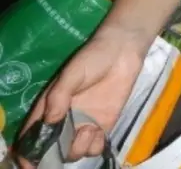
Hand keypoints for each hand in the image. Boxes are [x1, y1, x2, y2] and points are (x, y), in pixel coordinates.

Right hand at [13, 27, 144, 165]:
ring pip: (73, 151)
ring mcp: (84, 123)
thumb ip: (59, 96)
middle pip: (52, 148)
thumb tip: (49, 122)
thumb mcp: (72, 73)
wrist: (123, 51)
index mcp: (49, 106)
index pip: (33, 133)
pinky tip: (100, 132)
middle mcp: (64, 119)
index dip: (29, 150)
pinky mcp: (103, 125)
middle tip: (69, 140)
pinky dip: (95, 146)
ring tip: (88, 130)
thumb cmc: (93, 58)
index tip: (30, 162)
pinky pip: (95, 146)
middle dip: (56, 153)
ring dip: (77, 148)